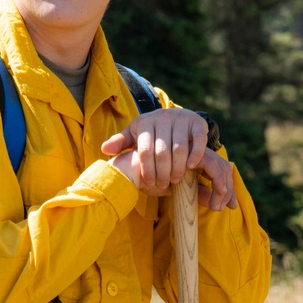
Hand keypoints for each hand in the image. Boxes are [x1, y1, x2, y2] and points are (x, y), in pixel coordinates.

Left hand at [101, 109, 237, 210]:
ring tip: (175, 180)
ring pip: (179, 148)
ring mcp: (181, 118)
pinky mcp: (197, 121)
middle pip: (162, 152)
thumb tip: (105, 149)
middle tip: (163, 185)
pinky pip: (198, 140)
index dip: (147, 170)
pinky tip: (191, 167)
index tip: (149, 184)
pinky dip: (196, 154)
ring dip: (178, 168)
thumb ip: (120, 143)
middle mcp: (163, 117)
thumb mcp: (134, 136)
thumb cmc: (150, 132)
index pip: (145, 151)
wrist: (173, 117)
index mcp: (145, 122)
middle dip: (162, 173)